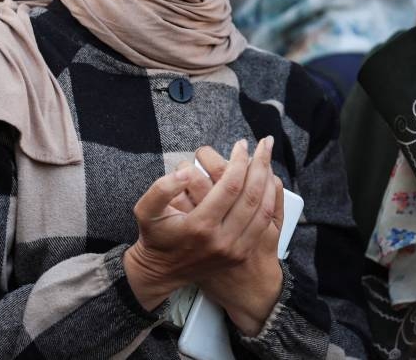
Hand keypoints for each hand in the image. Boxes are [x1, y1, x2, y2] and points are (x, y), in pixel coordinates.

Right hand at [122, 139, 282, 335]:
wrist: (162, 272)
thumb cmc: (155, 236)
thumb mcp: (146, 211)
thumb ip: (162, 189)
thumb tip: (185, 172)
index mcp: (200, 226)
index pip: (230, 186)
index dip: (238, 161)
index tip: (241, 144)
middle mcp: (222, 240)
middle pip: (251, 196)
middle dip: (261, 165)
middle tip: (265, 144)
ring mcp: (234, 250)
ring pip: (262, 209)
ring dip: (268, 180)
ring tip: (268, 158)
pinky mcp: (240, 253)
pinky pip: (264, 223)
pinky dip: (270, 199)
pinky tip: (268, 182)